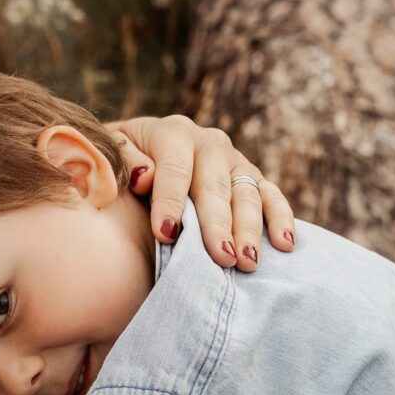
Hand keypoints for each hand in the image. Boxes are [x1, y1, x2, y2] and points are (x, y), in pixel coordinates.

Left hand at [112, 112, 296, 272]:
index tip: (166, 234)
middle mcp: (208, 142)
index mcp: (171, 132)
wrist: (138, 153)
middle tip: (220, 257)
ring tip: (248, 262)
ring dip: (250, 229)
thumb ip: (124, 161)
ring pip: (247, 194)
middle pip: (215, 186)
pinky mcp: (251, 177)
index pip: (174, 168)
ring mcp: (234, 160)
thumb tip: (146, 177)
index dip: (170, 201)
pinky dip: (281, 218)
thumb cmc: (119, 163)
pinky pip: (270, 195)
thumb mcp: (109, 153)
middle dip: (217, 224)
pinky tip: (285, 245)